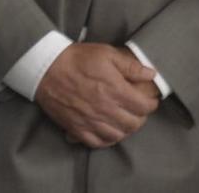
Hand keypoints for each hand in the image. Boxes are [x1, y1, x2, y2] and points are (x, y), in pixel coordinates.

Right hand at [35, 43, 161, 147]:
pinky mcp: (76, 128)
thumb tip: (151, 74)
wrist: (47, 69)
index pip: (143, 107)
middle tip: (139, 111)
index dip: (151, 104)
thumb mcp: (107, 54)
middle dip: (141, 118)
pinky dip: (107, 140)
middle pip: (133, 124)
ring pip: (117, 136)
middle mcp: (105, 109)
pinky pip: (97, 143)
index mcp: (115, 90)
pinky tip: (109, 132)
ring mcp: (90, 121)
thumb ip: (131, 66)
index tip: (150, 100)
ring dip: (125, 130)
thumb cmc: (78, 59)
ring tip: (125, 121)